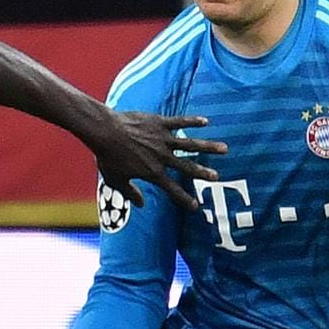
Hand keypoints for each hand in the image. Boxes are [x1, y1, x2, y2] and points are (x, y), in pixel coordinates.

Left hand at [92, 112, 225, 212]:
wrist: (104, 131)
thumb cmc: (107, 156)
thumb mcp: (115, 180)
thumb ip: (130, 193)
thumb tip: (141, 205)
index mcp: (152, 173)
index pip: (172, 190)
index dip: (184, 199)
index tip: (196, 207)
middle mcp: (161, 157)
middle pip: (187, 167)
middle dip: (203, 173)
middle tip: (217, 177)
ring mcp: (162, 139)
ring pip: (190, 144)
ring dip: (208, 147)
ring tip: (224, 149)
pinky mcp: (159, 123)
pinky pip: (180, 122)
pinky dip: (193, 121)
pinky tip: (206, 122)